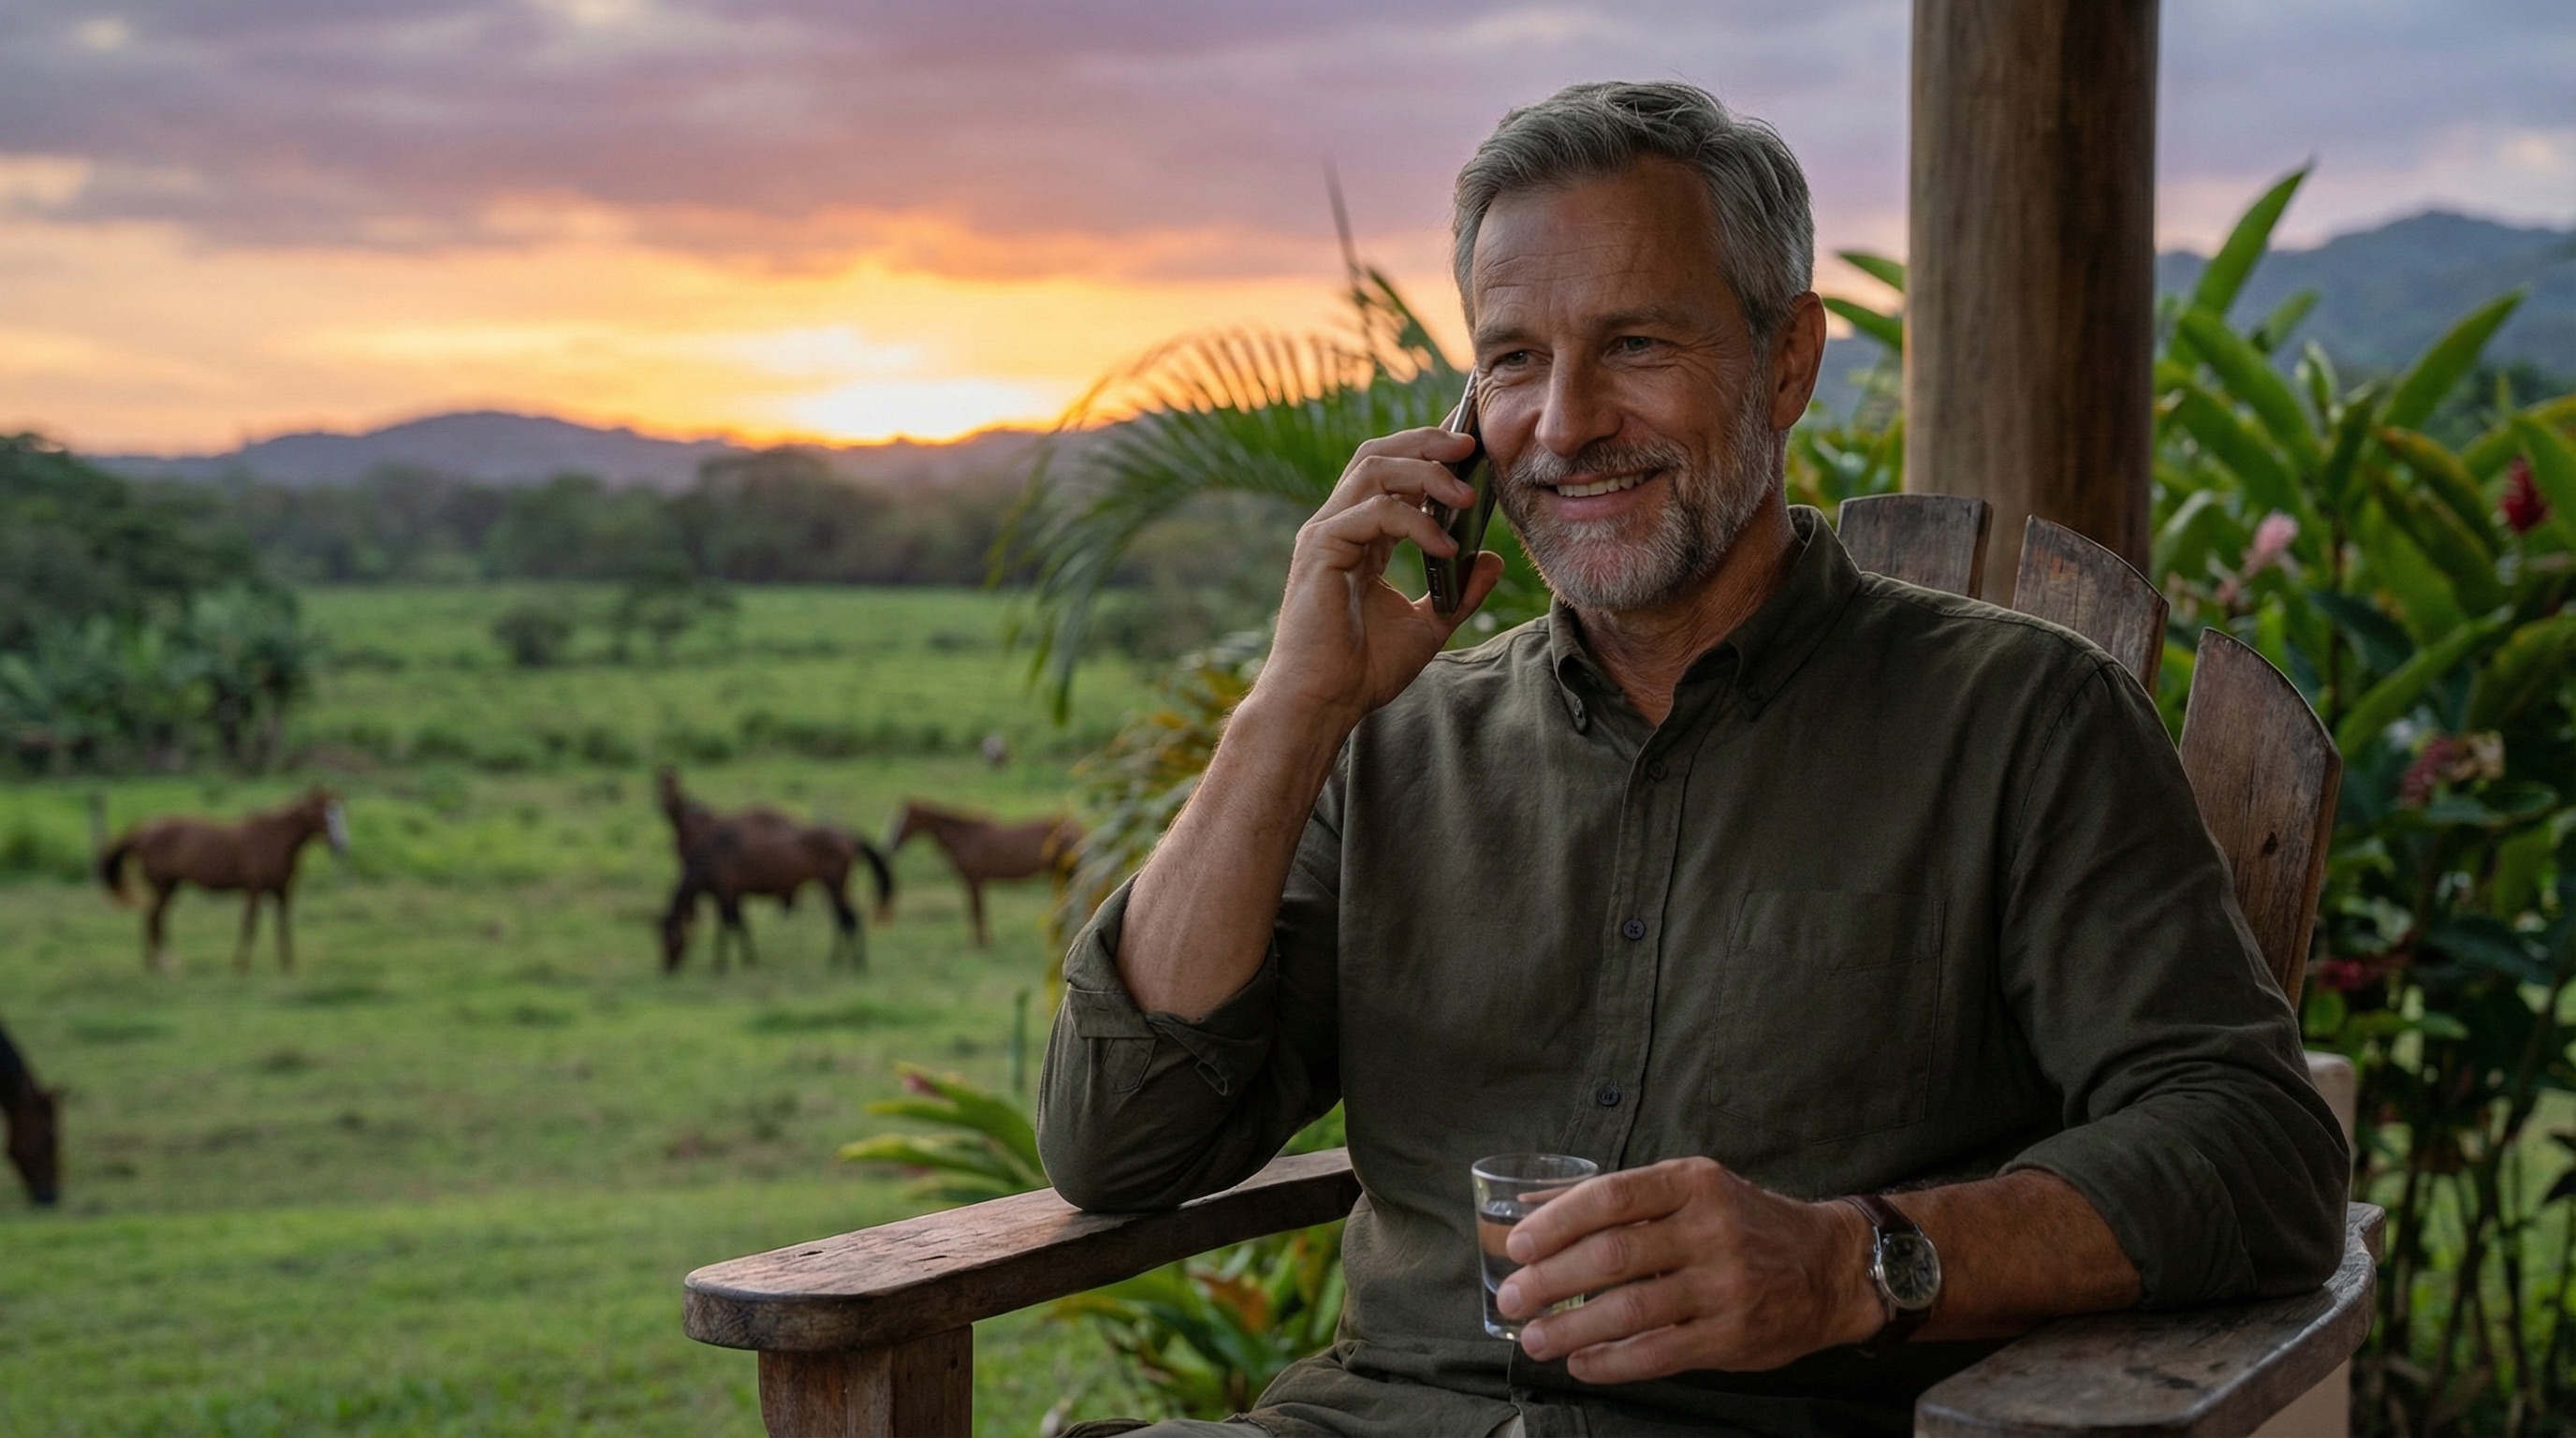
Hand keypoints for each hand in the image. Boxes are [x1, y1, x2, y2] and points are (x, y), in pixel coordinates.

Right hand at [1249, 427, 1505, 735]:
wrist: (1324, 703)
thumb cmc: (1363, 670)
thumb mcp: (1429, 626)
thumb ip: (1460, 592)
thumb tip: (1492, 559)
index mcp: (1359, 536)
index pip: (1391, 472)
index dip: (1428, 449)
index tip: (1470, 442)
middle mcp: (1339, 525)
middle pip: (1379, 453)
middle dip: (1427, 441)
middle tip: (1471, 444)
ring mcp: (1326, 532)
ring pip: (1375, 468)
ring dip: (1427, 472)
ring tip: (1466, 495)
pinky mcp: (1321, 548)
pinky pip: (1374, 512)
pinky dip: (1416, 522)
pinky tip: (1444, 546)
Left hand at [1495, 1157, 1882, 1379]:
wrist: (1829, 1267)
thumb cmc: (1744, 1223)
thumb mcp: (1691, 1190)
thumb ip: (1616, 1198)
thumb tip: (1530, 1206)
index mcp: (1692, 1184)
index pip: (1611, 1197)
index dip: (1556, 1223)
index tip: (1517, 1246)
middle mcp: (1709, 1229)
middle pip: (1613, 1255)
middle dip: (1550, 1280)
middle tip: (1512, 1298)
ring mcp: (1724, 1285)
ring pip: (1631, 1309)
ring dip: (1571, 1329)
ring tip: (1534, 1339)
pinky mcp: (1732, 1335)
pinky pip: (1658, 1353)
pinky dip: (1611, 1362)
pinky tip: (1581, 1363)